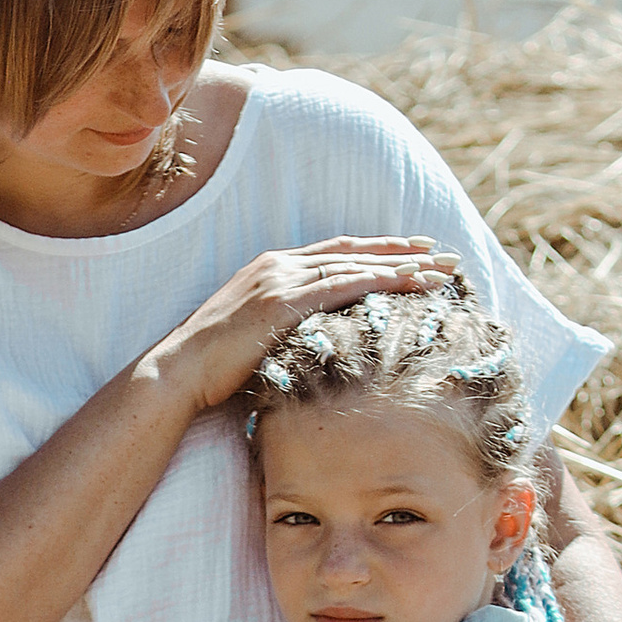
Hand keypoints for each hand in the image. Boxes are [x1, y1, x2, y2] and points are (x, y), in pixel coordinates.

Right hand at [150, 235, 463, 413]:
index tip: (414, 251)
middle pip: (353, 251)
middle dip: (402, 251)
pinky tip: (408, 284)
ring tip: (440, 271)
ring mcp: (279, 280)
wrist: (177, 372)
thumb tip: (311, 348)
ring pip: (353, 264)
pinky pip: (340, 285)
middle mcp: (277, 264)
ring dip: (401, 266)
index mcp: (270, 268)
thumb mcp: (252, 340)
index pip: (335, 252)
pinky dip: (378, 281)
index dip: (377, 249)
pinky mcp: (280, 302)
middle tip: (444, 253)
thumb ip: (283, 330)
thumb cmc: (211, 369)